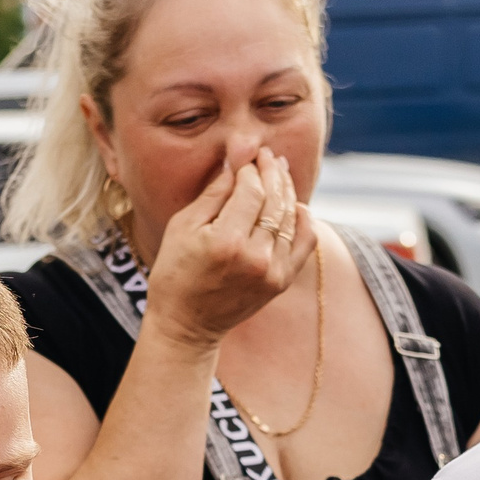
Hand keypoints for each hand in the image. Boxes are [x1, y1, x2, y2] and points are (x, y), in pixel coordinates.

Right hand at [141, 146, 318, 349]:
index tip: (248, 157)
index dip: (251, 169)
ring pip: (290, 218)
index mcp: (226, 242)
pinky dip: (303, 220)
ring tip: (280, 172)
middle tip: (268, 155)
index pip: (251, 191)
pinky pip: (304, 243)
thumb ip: (213, 194)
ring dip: (287, 190)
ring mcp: (273, 272)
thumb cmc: (175, 273)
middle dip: (272, 172)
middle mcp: (255, 257)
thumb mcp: (182, 227)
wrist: (186, 325)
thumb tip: (236, 163)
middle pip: (274, 200)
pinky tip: (296, 204)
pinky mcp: (281, 282)